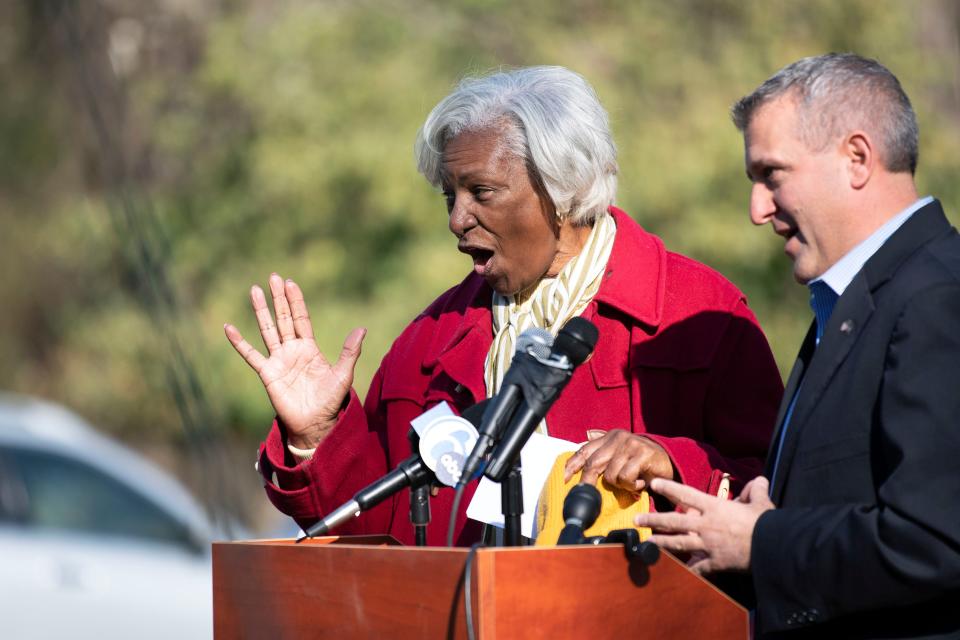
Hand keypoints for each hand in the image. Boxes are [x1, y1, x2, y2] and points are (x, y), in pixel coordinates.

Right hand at [224, 273, 365, 449]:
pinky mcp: (267, 373)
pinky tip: (228, 328)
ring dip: (261, 311)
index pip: (302, 319)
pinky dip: (239, 342)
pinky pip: (250, 355)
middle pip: (284, 318)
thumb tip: (362, 329)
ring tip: (254, 290)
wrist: (315, 423)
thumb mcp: (343, 375)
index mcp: (310, 348)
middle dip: (279, 299)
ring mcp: (278, 360)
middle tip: (273, 277)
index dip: (296, 301)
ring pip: (267, 330)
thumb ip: (350, 352)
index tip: (291, 283)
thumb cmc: (331, 401)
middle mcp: (293, 350)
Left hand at [563, 429, 674, 492]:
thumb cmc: (641, 463)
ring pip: (611, 474)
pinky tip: (640, 483)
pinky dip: (632, 485)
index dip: (572, 464)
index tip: (564, 478)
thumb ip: (603, 456)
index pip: (585, 449)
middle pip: (594, 463)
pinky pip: (626, 477)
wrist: (669, 462)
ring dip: (620, 485)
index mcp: (610, 437)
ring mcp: (631, 444)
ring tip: (631, 482)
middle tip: (589, 495)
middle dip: (589, 481)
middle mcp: (618, 437)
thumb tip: (578, 462)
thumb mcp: (620, 458)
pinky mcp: (643, 453)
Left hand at [634, 476, 773, 574]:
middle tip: (637, 519)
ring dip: (660, 542)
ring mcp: (708, 545)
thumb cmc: (765, 523)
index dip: (669, 488)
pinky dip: (688, 570)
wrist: (773, 547)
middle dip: (653, 519)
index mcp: (715, 508)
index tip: (654, 484)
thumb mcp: (760, 502)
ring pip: (678, 543)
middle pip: (674, 521)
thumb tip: (758, 481)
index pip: (686, 494)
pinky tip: (676, 573)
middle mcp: (706, 525)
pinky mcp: (715, 562)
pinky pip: (698, 567)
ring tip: (646, 542)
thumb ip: (755, 490)